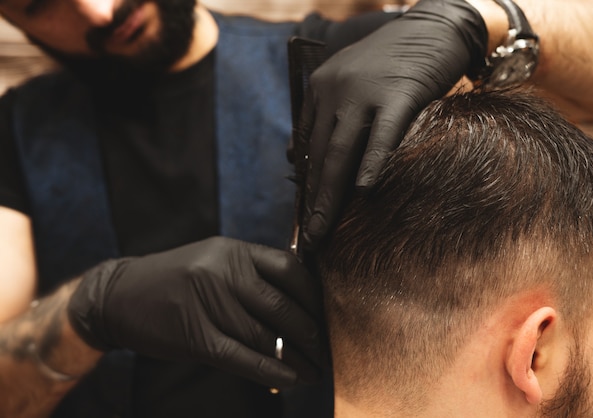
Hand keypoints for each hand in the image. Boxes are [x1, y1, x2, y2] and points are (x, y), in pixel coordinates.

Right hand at [67, 237, 323, 387]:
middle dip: (309, 331)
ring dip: (295, 357)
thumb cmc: (174, 279)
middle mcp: (222, 272)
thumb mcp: (213, 261)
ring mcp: (207, 303)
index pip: (289, 268)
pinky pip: (241, 357)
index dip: (312, 295)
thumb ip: (252, 275)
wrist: (117, 295)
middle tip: (324, 349)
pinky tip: (292, 378)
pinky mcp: (194, 336)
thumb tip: (298, 303)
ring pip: (264, 335)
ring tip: (314, 370)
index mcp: (232, 250)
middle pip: (281, 305)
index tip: (324, 313)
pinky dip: (270, 370)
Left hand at [300, 0, 487, 248]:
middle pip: (319, 154)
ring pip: (341, 151)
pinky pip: (382, 136)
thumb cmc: (393, 64)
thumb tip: (293, 157)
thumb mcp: (349, 84)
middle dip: (313, 199)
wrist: (434, 28)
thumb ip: (322, 117)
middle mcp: (335, 89)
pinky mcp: (399, 93)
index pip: (306, 144)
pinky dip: (372, 164)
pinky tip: (364, 191)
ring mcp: (365, 91)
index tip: (305, 215)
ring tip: (324, 229)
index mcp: (320, 88)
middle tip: (310, 235)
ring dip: (330, 195)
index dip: (305, 183)